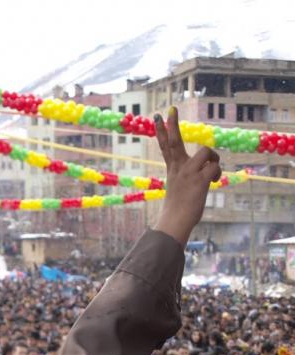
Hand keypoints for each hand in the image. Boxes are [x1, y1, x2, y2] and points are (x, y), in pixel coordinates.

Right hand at [153, 107, 221, 246]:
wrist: (175, 221)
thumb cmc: (179, 209)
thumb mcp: (182, 188)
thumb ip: (191, 175)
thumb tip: (208, 169)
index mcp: (172, 169)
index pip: (165, 146)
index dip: (162, 130)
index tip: (159, 115)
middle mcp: (178, 168)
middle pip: (174, 141)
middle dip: (172, 125)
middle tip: (170, 110)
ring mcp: (188, 172)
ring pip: (207, 151)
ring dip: (214, 160)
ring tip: (211, 173)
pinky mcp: (199, 179)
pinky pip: (215, 167)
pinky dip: (217, 174)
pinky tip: (212, 183)